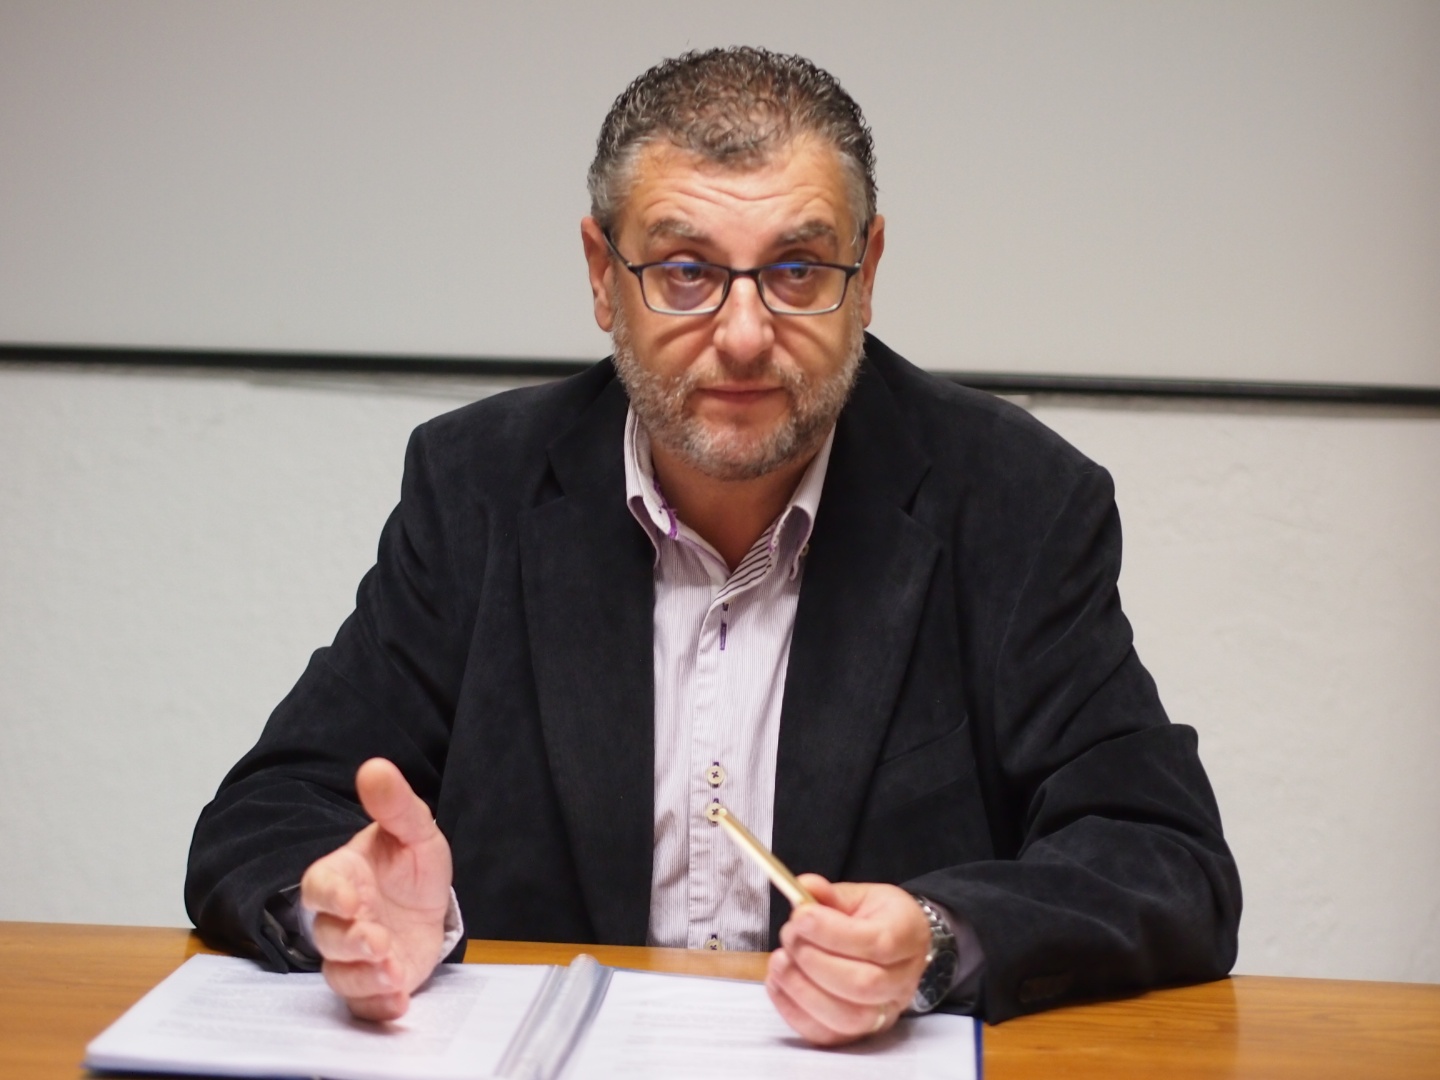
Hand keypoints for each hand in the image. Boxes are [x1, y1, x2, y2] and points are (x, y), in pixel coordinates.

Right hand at [300, 758, 452, 1020]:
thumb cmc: (410, 865)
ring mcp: (355, 956)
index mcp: (343, 878)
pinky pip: (364, 1004)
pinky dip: (378, 1006)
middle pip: (328, 936)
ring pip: (341, 974)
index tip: (352, 899)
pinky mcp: (375, 984)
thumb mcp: (414, 830)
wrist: (430, 903)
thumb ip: (395, 804)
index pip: (318, 887)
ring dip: (364, 977)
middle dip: (350, 942)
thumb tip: (375, 766)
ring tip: (392, 972)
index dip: (330, 896)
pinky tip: (398, 1002)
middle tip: (377, 941)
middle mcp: (342, 920)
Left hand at [765, 874, 931, 1045]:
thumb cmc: (878, 920)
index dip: (832, 932)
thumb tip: (804, 887)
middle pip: (862, 985)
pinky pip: (827, 1036)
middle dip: (814, 960)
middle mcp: (901, 982)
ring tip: (780, 961)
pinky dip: (794, 1011)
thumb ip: (831, 895)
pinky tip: (778, 983)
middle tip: (789, 936)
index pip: (876, 943)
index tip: (800, 916)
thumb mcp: (861, 896)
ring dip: (802, 989)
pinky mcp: (859, 1033)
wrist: (898, 948)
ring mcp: (883, 1013)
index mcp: (907, 937)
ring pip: (846, 1017)